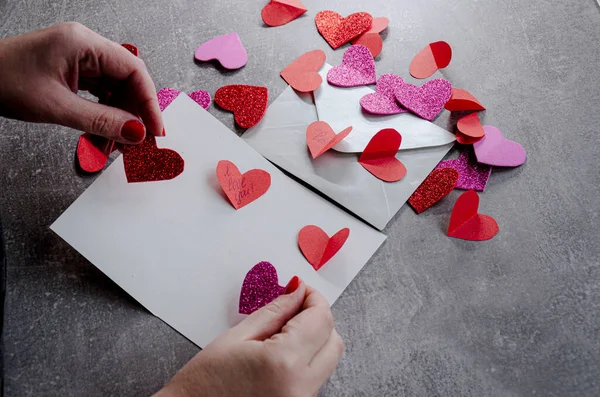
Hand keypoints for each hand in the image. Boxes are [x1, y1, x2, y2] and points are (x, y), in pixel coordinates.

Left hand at [0, 22, 161, 143]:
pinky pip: (101, 93)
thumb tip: (136, 132)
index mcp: (83, 43)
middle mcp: (85, 47)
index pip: (133, 70)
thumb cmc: (3, 80)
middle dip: (135, 113)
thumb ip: (101, 120)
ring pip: (116, 89)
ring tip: (117, 142)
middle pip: (128, 80)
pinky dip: (105, 114)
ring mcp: (79, 58)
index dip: (149, 102)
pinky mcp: (73, 71)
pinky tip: (104, 131)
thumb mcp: (57, 106)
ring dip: (120, 117)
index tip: (155, 130)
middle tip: (139, 141)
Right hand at [154, 278, 343, 396]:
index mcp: (283, 363)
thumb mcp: (237, 336)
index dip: (313, 298)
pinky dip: (307, 358)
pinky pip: (316, 376)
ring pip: (328, 359)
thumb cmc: (204, 382)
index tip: (301, 289)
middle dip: (318, 318)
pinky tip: (281, 353)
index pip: (321, 319)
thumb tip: (297, 291)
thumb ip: (275, 311)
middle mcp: (300, 387)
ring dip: (314, 339)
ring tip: (282, 333)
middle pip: (333, 341)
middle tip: (293, 307)